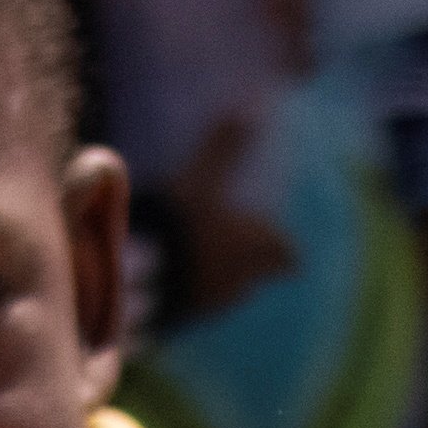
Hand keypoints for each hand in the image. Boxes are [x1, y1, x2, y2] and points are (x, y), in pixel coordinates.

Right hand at [159, 108, 304, 322]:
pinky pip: (192, 306)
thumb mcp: (202, 178)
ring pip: (224, 294)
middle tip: (237, 254)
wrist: (139, 274)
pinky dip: (188, 295)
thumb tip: (248, 109)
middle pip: (255, 277)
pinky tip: (170, 283)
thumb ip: (224, 148)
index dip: (286, 253)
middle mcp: (240, 282)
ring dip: (217, 282)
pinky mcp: (180, 318)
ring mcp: (209, 304)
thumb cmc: (181, 224)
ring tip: (199, 267)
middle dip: (250, 267)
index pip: (286, 257)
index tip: (288, 251)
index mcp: (254, 249)